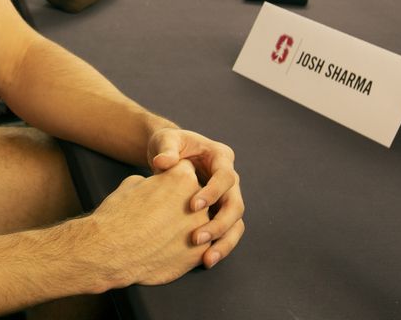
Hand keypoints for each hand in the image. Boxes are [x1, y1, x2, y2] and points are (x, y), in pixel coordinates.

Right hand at [87, 162, 209, 286]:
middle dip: (182, 203)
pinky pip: (198, 246)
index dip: (171, 179)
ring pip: (198, 223)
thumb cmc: (118, 215)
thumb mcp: (131, 184)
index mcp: (182, 178)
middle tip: (159, 213)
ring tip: (160, 232)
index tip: (161, 188)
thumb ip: (153, 182)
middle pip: (196, 197)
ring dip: (184, 225)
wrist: (111, 251)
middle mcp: (198, 202)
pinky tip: (165, 248)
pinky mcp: (198, 254)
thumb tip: (156, 187)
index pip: (186, 170)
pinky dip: (184, 246)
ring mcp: (201, 230)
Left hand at [147, 128, 244, 269]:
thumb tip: (164, 162)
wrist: (167, 156)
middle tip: (197, 238)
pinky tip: (204, 260)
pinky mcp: (219, 213)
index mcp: (221, 157)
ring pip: (236, 224)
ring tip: (206, 259)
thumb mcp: (166, 140)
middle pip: (236, 205)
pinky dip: (218, 247)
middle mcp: (230, 179)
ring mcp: (226, 198)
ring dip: (223, 242)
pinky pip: (226, 233)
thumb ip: (166, 148)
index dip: (213, 192)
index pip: (225, 177)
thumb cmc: (168, 145)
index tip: (193, 206)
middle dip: (220, 224)